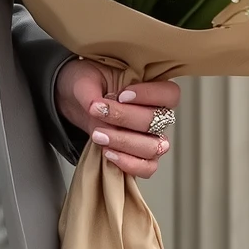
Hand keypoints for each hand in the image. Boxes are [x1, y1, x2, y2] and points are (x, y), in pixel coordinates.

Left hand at [54, 59, 179, 179]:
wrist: (78, 104)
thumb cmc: (90, 86)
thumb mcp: (85, 80)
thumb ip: (90, 90)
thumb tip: (95, 105)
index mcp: (153, 90)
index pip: (170, 94)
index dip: (150, 95)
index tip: (122, 96)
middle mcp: (157, 116)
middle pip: (156, 122)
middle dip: (124, 118)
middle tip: (98, 111)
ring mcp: (151, 138)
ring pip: (153, 147)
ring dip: (124, 142)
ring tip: (98, 134)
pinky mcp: (140, 157)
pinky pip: (147, 168)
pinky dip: (129, 164)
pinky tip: (108, 152)